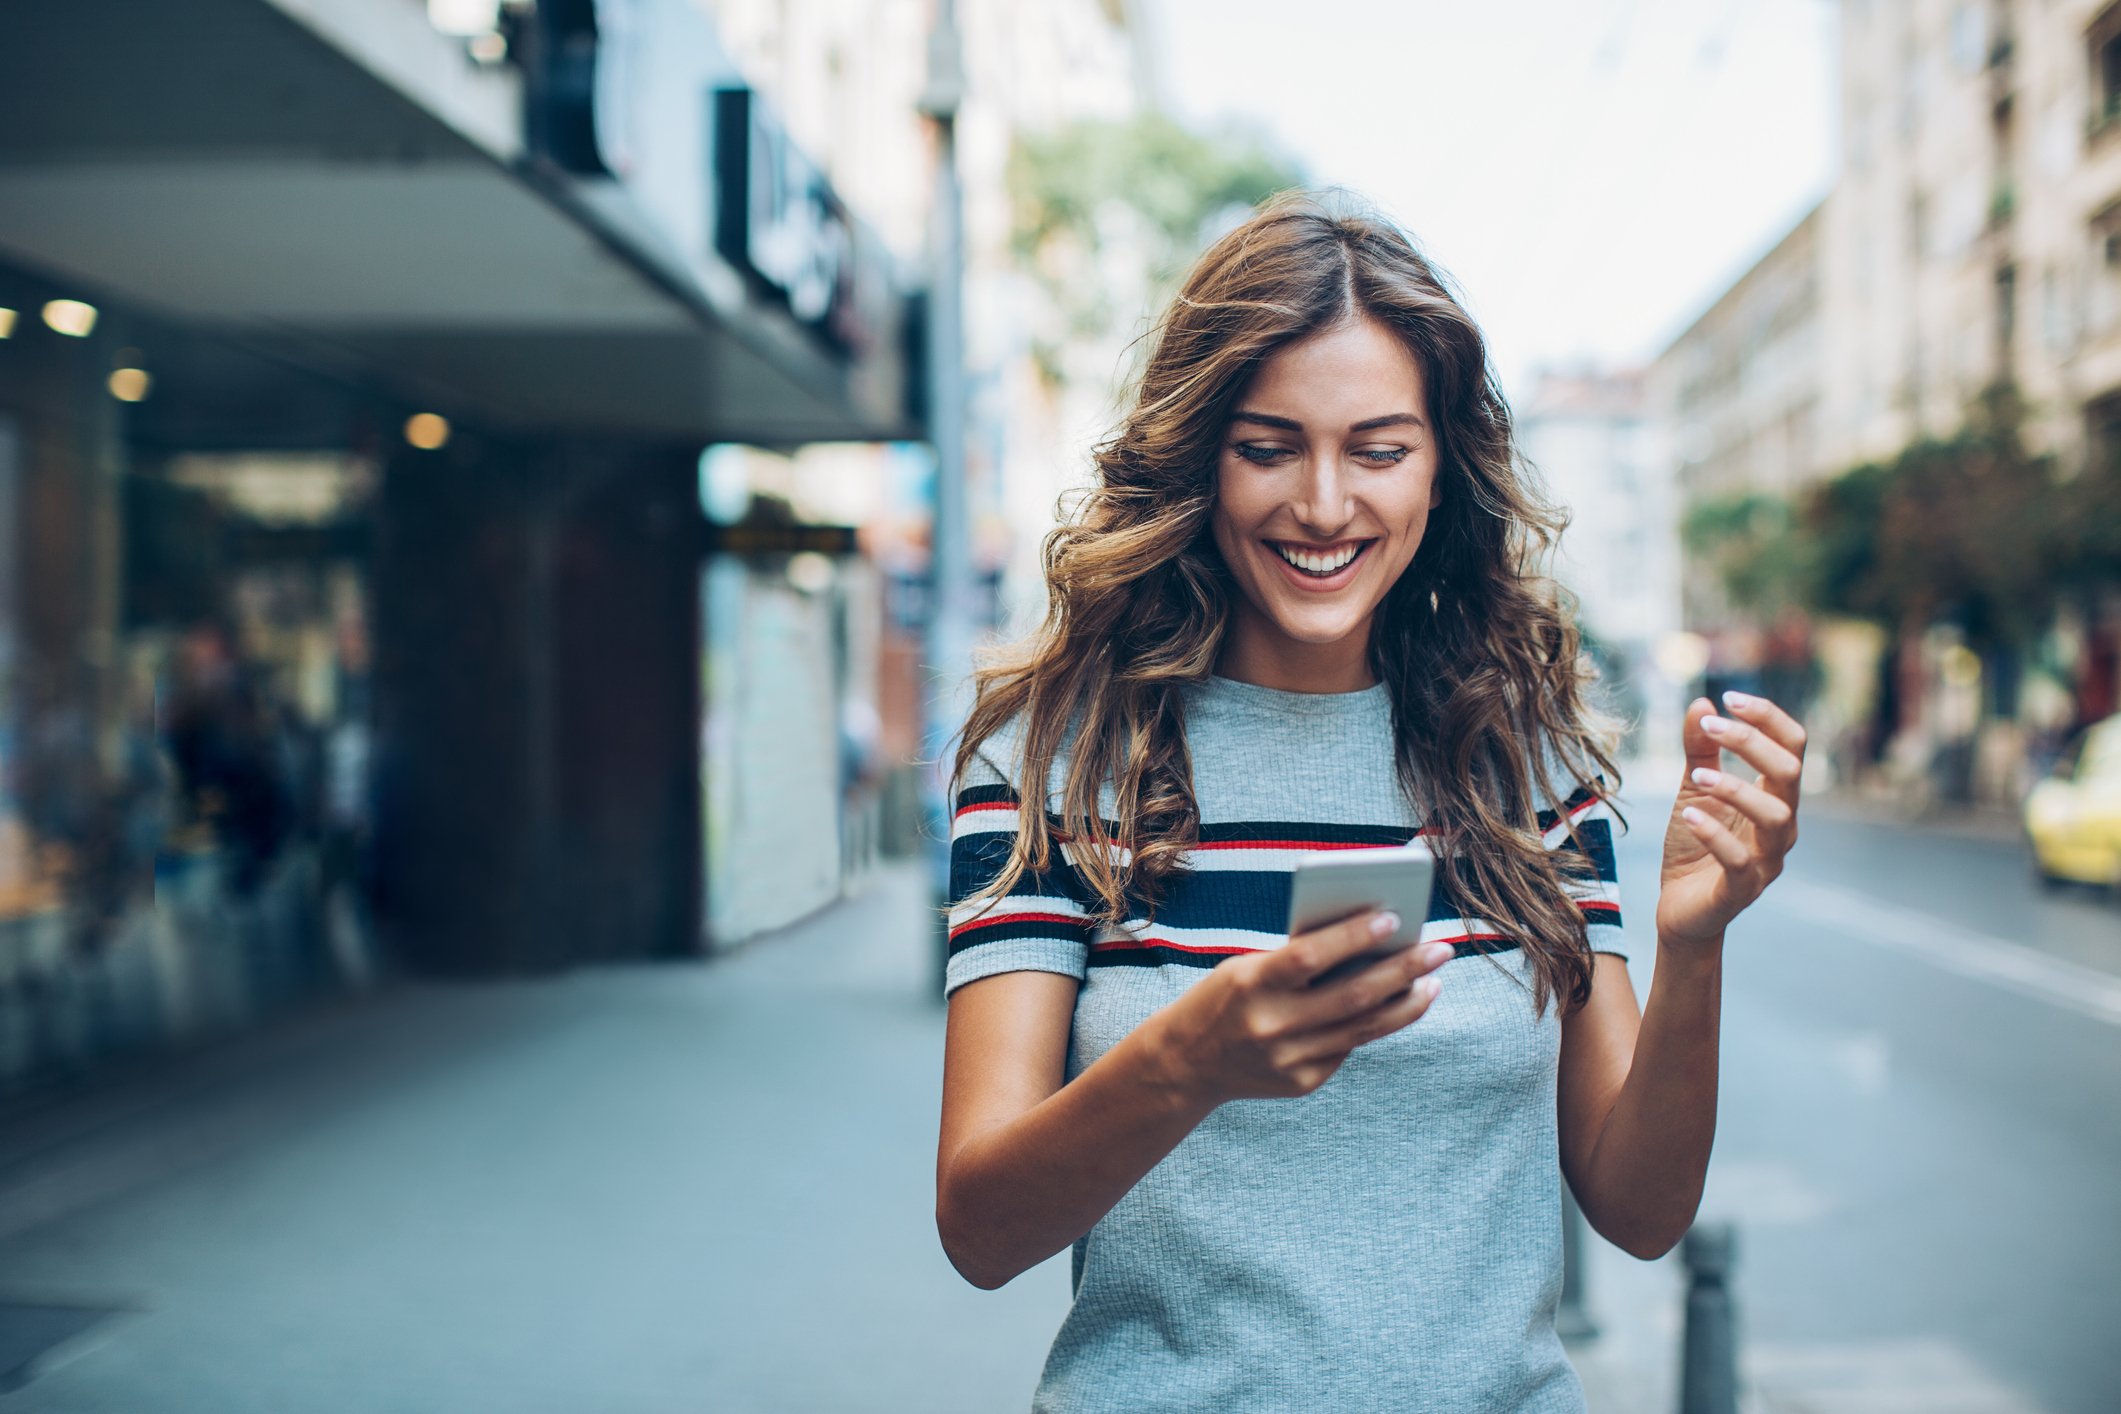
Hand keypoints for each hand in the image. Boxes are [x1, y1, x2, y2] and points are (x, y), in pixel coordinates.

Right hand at [1151, 909, 1452, 1103]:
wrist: (1186, 1063)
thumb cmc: (1227, 997)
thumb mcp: (1249, 968)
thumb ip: (1300, 961)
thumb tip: (1372, 944)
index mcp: (1250, 984)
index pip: (1309, 957)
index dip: (1352, 937)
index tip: (1393, 917)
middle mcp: (1271, 1026)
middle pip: (1353, 997)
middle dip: (1404, 970)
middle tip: (1441, 949)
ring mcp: (1288, 1060)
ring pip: (1364, 1029)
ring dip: (1406, 1003)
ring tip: (1434, 981)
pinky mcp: (1302, 1083)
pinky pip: (1347, 1048)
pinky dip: (1372, 1024)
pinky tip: (1395, 1005)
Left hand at [1658, 691, 1805, 949]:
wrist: (1681, 907)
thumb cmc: (1695, 844)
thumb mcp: (1693, 790)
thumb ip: (1699, 751)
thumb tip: (1701, 703)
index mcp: (1775, 796)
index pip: (1792, 747)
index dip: (1768, 717)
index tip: (1729, 697)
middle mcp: (1780, 826)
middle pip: (1790, 773)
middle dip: (1752, 742)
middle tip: (1709, 726)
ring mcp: (1766, 859)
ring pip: (1775, 817)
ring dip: (1736, 788)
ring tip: (1697, 776)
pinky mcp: (1741, 889)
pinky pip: (1739, 860)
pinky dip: (1715, 833)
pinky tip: (1689, 814)